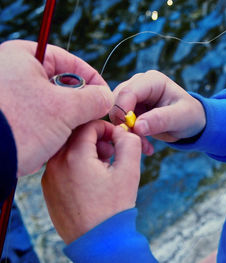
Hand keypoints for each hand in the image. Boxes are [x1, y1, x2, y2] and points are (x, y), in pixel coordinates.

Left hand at [0, 40, 113, 175]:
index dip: (94, 80)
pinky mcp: (9, 117)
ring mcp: (9, 95)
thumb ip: (95, 99)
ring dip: (67, 119)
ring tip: (70, 134)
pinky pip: (39, 117)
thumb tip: (107, 98)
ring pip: (52, 103)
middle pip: (62, 84)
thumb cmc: (20, 127)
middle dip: (79, 104)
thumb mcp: (66, 109)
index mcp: (23, 56)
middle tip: (91, 119)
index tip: (106, 98)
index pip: (71, 62)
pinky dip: (51, 128)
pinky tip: (54, 142)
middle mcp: (13, 71)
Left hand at [41, 120, 140, 243]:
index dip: (106, 127)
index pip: (88, 125)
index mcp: (74, 156)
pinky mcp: (49, 189)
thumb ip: (128, 142)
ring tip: (103, 167)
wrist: (98, 241)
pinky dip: (77, 164)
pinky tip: (91, 180)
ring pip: (68, 150)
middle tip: (111, 154)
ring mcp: (49, 177)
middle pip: (76, 136)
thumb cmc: (114, 207)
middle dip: (97, 139)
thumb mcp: (129, 171)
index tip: (117, 138)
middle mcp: (56, 164)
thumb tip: (121, 131)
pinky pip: (62, 166)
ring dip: (87, 152)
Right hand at [109, 70, 205, 154]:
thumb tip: (137, 126)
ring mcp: (132, 97)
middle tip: (139, 143)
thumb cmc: (189, 116)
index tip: (129, 131)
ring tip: (146, 147)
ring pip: (116, 114)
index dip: (123, 111)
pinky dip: (131, 136)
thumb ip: (160, 120)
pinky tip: (146, 147)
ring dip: (127, 133)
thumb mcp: (180, 118)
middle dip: (124, 124)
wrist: (190, 123)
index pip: (127, 92)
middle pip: (116, 102)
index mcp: (152, 81)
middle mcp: (138, 85)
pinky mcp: (129, 110)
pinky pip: (121, 124)